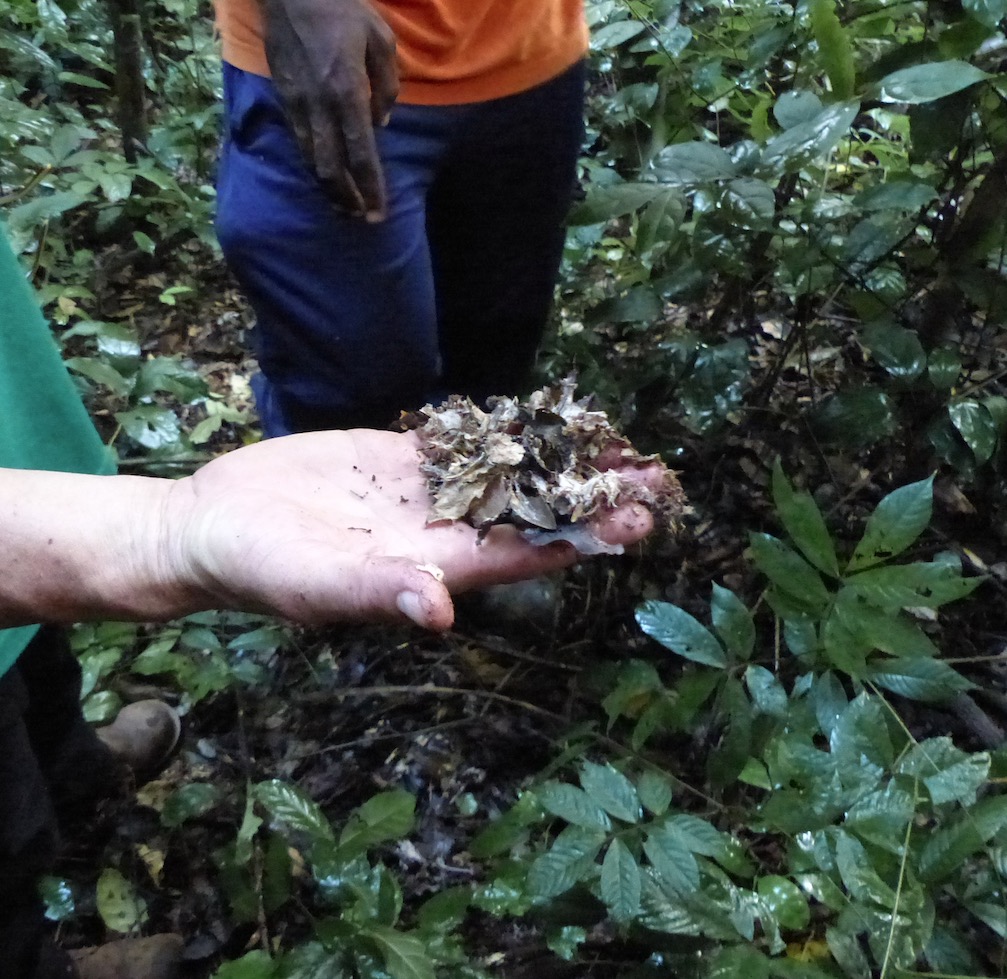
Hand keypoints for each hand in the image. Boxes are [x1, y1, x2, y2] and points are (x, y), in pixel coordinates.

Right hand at [166, 429, 659, 630]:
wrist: (216, 524)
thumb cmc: (258, 565)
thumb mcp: (312, 582)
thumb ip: (374, 593)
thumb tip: (435, 611)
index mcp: (433, 566)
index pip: (524, 554)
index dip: (583, 537)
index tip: (638, 519)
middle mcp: (441, 532)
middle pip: (532, 512)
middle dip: (593, 496)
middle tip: (657, 472)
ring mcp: (424, 493)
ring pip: (508, 474)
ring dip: (562, 460)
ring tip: (617, 438)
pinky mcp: (399, 459)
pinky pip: (465, 443)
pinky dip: (507, 431)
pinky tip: (546, 415)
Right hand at [262, 0, 397, 219]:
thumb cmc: (341, 8)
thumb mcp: (381, 40)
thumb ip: (387, 86)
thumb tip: (381, 124)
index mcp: (348, 92)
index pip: (361, 155)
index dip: (370, 189)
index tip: (378, 213)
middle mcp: (320, 106)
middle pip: (332, 169)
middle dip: (347, 200)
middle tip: (362, 219)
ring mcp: (297, 104)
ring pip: (312, 161)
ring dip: (329, 189)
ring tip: (344, 207)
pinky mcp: (283, 98)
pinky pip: (300, 142)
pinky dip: (315, 166)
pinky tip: (325, 176)